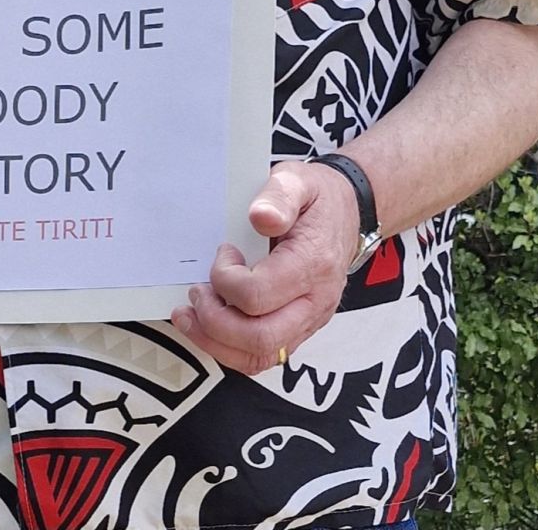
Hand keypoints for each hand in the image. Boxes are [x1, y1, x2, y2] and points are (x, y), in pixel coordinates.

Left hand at [169, 160, 360, 374]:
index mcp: (313, 263)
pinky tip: (209, 327)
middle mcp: (315, 301)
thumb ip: (278, 196)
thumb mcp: (299, 181)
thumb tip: (260, 217)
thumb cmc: (317, 200)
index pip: (259, 294)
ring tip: (191, 316)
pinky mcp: (298, 329)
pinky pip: (264, 356)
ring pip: (260, 356)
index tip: (222, 253)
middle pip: (260, 337)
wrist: (347, 214)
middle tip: (197, 292)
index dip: (226, 278)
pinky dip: (230, 348)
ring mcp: (308, 320)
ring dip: (216, 342)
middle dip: (215, 320)